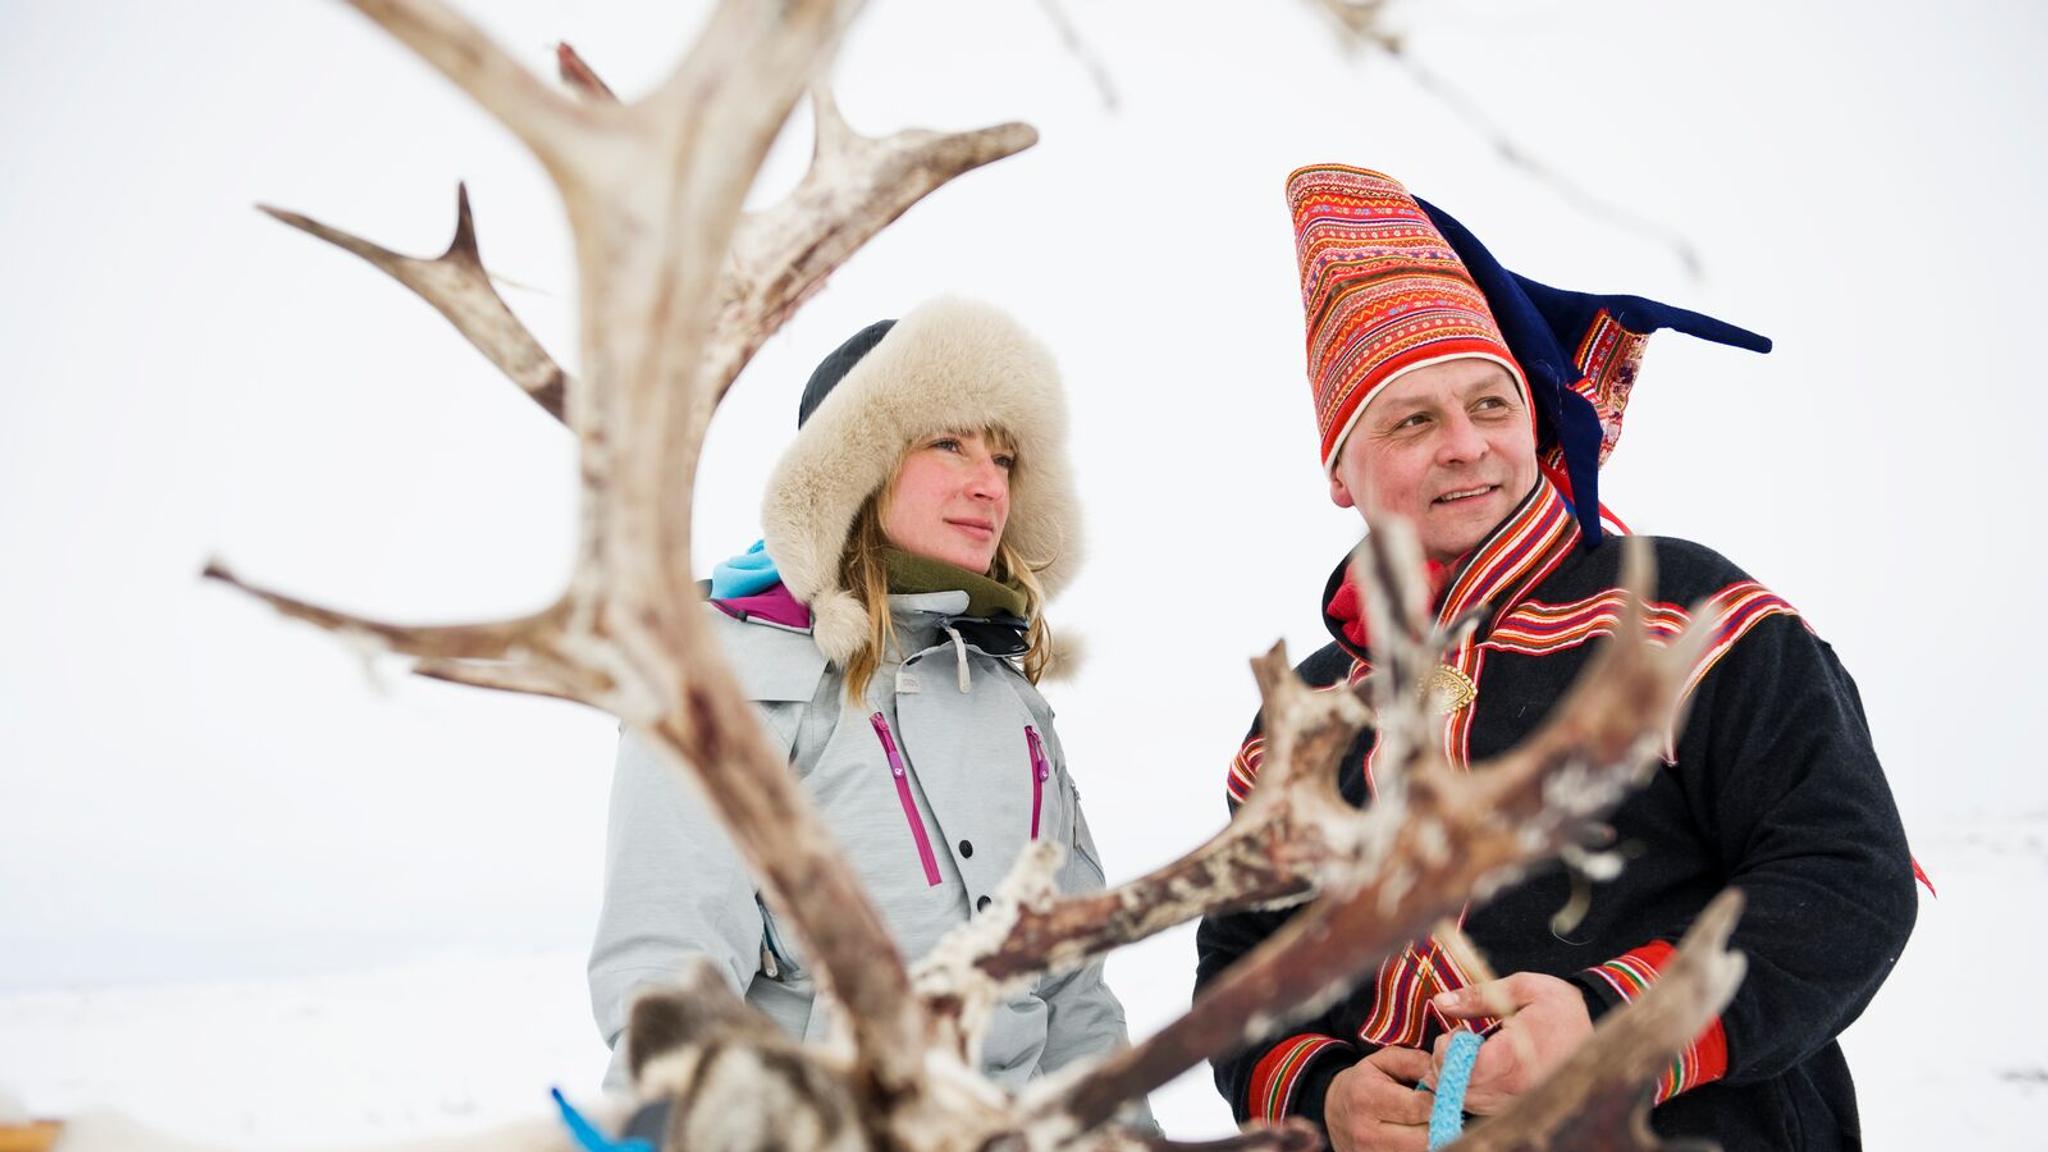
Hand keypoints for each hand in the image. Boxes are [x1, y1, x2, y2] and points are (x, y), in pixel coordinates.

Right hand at [1323, 1046, 1433, 1151]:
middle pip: (1425, 1138)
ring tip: (1429, 1125)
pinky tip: (1418, 1137)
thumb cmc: (1364, 1084)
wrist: (1333, 1112)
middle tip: (1444, 1113)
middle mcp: (1367, 1133)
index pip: (1420, 1106)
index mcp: (1367, 1098)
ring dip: (1435, 1140)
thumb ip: (1415, 1062)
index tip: (1444, 1095)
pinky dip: (1423, 1148)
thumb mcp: (1383, 1061)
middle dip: (1442, 1124)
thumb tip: (1444, 1077)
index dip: (1441, 1100)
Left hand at [1430, 973, 1592, 1113]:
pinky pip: (1485, 1109)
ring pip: (1469, 1104)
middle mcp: (1517, 1089)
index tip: (1455, 1033)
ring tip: (1464, 1052)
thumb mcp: (1523, 988)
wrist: (1601, 1031)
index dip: (1447, 1053)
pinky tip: (1476, 1068)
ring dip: (1455, 1079)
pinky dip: (1471, 1091)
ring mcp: (1521, 1102)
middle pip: (1460, 1091)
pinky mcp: (1523, 1108)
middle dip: (1445, 1065)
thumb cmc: (1561, 1008)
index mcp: (1516, 1058)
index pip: (1463, 1071)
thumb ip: (1478, 995)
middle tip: (1454, 1041)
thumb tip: (1441, 1002)